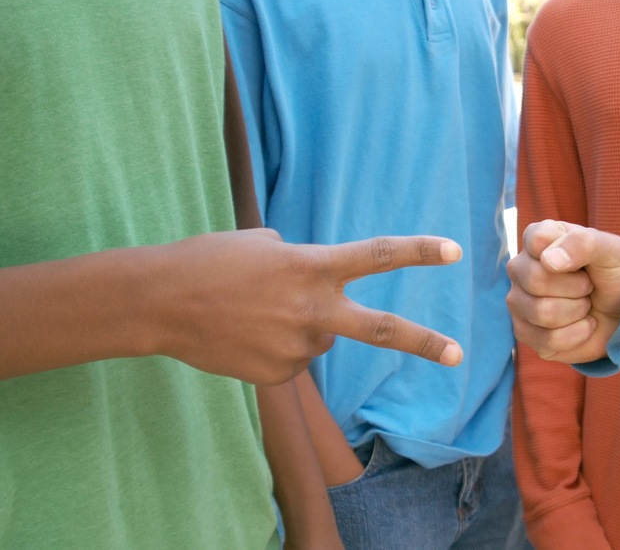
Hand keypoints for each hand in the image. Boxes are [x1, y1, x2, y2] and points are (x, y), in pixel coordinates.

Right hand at [152, 229, 463, 384]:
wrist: (159, 302)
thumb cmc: (210, 261)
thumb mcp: (264, 245)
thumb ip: (304, 263)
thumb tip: (323, 289)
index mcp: (311, 267)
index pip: (378, 256)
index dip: (419, 252)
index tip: (456, 251)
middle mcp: (312, 310)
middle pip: (380, 330)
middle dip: (424, 343)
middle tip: (458, 354)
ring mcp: (296, 347)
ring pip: (319, 338)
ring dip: (300, 326)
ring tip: (254, 313)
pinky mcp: (279, 375)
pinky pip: (294, 359)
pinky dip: (277, 347)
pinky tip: (245, 335)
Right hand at [506, 220, 619, 363]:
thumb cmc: (613, 273)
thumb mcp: (610, 249)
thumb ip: (582, 243)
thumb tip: (548, 261)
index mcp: (536, 239)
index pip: (537, 240)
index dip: (569, 255)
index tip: (585, 261)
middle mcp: (520, 269)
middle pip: (535, 280)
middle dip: (577, 287)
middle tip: (589, 286)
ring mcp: (519, 302)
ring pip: (541, 312)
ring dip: (578, 311)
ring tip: (585, 304)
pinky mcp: (525, 333)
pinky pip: (547, 340)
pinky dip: (577, 334)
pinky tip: (583, 325)